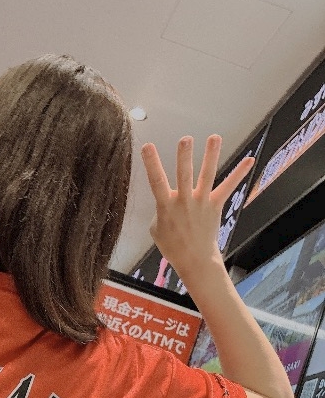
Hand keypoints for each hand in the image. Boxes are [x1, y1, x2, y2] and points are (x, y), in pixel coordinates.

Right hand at [141, 135, 254, 281]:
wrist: (194, 260)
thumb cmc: (172, 245)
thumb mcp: (156, 229)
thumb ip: (160, 210)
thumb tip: (166, 199)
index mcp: (165, 207)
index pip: (156, 182)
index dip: (151, 164)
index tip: (147, 146)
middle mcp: (184, 202)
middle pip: (184, 176)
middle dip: (184, 157)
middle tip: (185, 139)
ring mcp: (201, 203)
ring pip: (206, 176)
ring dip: (211, 156)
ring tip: (214, 137)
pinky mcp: (215, 205)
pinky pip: (227, 187)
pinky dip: (238, 174)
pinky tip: (249, 160)